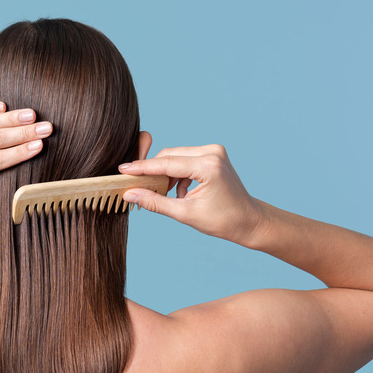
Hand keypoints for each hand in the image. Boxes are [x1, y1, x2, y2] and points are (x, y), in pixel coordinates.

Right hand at [118, 144, 263, 245]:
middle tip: (137, 186)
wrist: (249, 221)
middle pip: (169, 156)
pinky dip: (177, 174)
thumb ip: (155, 202)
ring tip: (165, 195)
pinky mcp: (213, 155)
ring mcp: (214, 151)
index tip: (123, 170)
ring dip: (166, 174)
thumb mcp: (185, 214)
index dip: (142, 168)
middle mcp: (212, 152)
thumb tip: (130, 194)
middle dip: (152, 171)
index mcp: (207, 166)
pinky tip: (180, 192)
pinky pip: (185, 159)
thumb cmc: (223, 221)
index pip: (166, 163)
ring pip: (176, 157)